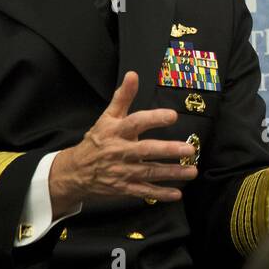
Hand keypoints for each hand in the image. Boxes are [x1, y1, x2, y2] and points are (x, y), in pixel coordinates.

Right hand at [49, 71, 198, 215]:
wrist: (75, 171)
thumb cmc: (97, 140)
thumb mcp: (107, 117)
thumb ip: (123, 97)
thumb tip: (133, 75)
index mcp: (116, 132)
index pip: (136, 123)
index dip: (154, 118)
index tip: (173, 115)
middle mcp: (119, 151)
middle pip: (146, 151)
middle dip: (168, 150)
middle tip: (189, 149)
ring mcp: (122, 171)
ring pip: (149, 173)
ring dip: (172, 173)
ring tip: (192, 171)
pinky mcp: (123, 188)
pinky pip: (144, 192)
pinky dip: (160, 194)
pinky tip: (177, 194)